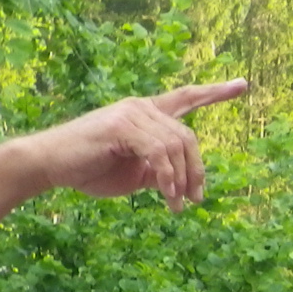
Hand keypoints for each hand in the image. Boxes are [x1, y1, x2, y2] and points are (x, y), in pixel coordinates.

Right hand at [23, 79, 250, 208]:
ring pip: (176, 145)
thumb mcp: (134, 174)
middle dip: (197, 170)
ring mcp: (131, 113)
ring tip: (177, 206)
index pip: (186, 97)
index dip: (215, 92)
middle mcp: (141, 107)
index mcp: (146, 114)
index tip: (242, 85)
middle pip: (187, 136)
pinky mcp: (121, 125)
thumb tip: (183, 182)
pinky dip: (168, 177)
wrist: (50, 165)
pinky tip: (167, 196)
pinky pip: (159, 152)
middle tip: (197, 200)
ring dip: (182, 181)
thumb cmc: (90, 169)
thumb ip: (159, 171)